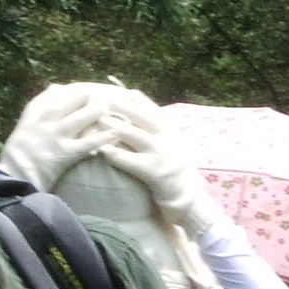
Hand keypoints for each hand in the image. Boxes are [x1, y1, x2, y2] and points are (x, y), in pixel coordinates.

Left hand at [95, 102, 218, 237]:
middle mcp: (168, 141)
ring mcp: (162, 156)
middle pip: (145, 119)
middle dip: (126, 109)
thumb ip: (160, 131)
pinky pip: (132, 162)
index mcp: (172, 133)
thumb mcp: (172, 145)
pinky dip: (117, 155)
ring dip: (117, 127)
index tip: (127, 92)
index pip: (156, 112)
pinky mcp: (154, 173)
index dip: (142, 101)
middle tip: (107, 100)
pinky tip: (103, 151)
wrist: (187, 197)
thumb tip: (144, 115)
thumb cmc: (174, 169)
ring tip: (100, 120)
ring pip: (137, 137)